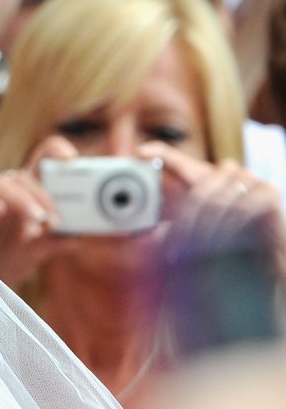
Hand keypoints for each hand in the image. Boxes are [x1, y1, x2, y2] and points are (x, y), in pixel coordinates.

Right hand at [0, 135, 76, 288]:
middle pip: (20, 176)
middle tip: (55, 220)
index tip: (71, 161)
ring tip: (37, 220)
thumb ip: (54, 244)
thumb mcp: (35, 254)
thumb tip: (76, 237)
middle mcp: (2, 196)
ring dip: (20, 199)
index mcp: (24, 196)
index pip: (38, 161)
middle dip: (42, 194)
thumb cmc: (4, 265)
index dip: (55, 152)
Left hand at [138, 142, 284, 265]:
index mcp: (203, 180)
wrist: (262, 256)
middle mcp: (225, 174)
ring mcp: (248, 180)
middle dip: (183, 225)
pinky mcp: (268, 192)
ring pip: (217, 201)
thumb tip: (143, 236)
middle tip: (173, 250)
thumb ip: (169, 233)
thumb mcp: (190, 238)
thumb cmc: (223, 243)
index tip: (141, 152)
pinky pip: (242, 207)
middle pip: (197, 192)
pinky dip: (229, 227)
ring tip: (196, 252)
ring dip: (204, 230)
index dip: (162, 154)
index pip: (180, 163)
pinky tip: (221, 242)